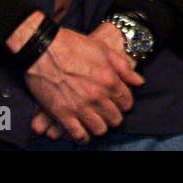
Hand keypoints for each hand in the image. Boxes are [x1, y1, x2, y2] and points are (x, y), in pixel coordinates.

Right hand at [24, 27, 143, 142]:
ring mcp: (80, 107)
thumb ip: (124, 67)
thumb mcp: (104, 50)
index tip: (119, 103)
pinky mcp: (63, 114)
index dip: (124, 104)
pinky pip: (78, 134)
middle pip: (115, 118)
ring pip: (99, 129)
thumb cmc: (73, 45)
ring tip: (96, 121)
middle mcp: (98, 96)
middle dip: (114, 116)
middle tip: (108, 113)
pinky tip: (83, 133)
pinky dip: (82, 137)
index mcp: (110, 80)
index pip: (126, 102)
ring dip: (100, 126)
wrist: (43, 49)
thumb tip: (139, 82)